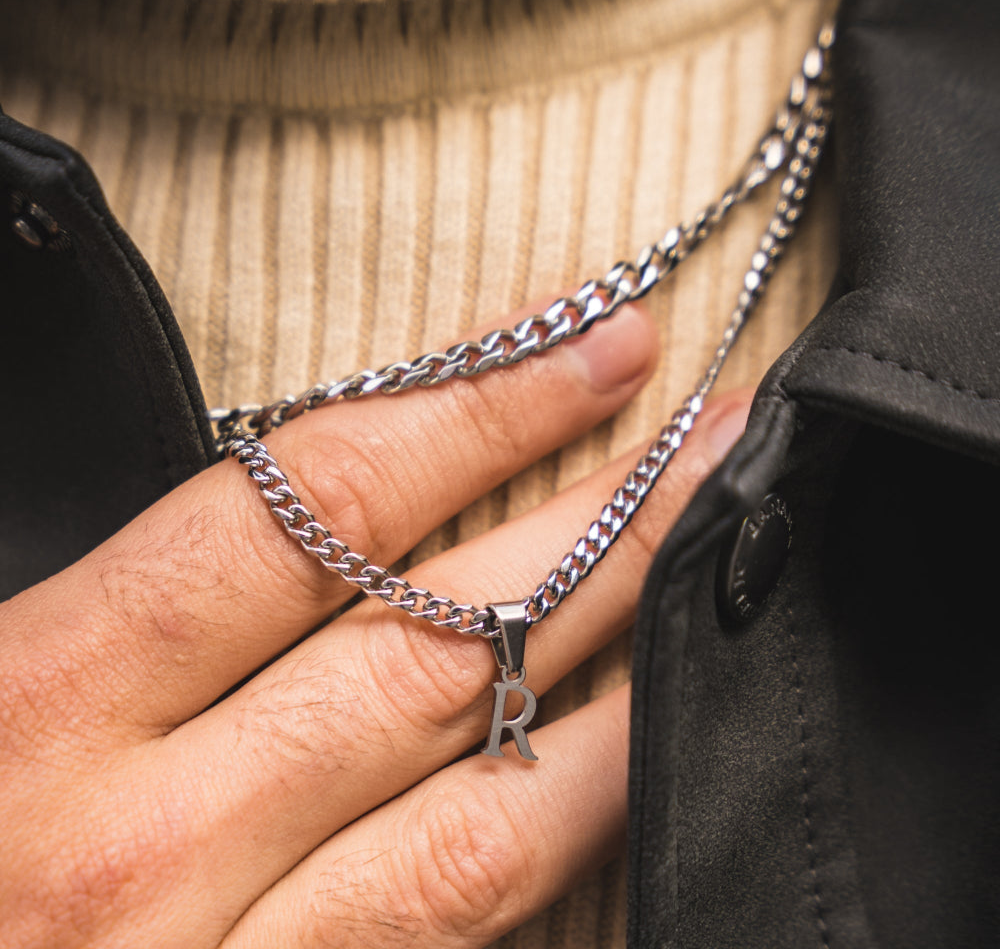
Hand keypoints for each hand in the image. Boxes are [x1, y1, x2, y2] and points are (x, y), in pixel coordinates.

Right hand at [0, 300, 749, 947]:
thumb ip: (119, 588)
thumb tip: (283, 489)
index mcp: (36, 702)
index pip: (319, 503)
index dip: (479, 405)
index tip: (592, 341)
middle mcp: (141, 845)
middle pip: (437, 637)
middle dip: (602, 518)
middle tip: (712, 434)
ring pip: (490, 802)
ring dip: (623, 665)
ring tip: (718, 560)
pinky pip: (466, 930)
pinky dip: (569, 829)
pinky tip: (638, 748)